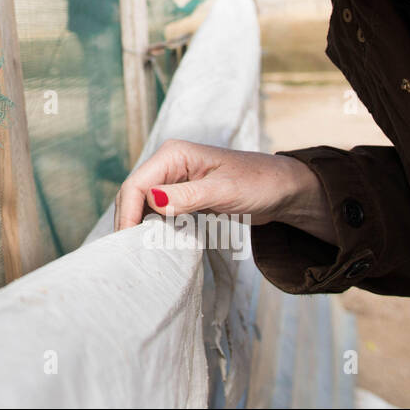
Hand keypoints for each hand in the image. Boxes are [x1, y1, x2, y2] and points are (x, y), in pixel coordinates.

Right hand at [114, 139, 336, 244]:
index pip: (136, 184)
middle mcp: (168, 164)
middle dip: (128, 222)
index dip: (128, 214)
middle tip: (126, 255)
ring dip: (137, 226)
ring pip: (142, 204)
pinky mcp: (181, 195)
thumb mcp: (224, 191)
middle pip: (134, 194)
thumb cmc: (259, 184)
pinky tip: (151, 244)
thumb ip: (188, 196)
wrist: (283, 190)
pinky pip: (156, 211)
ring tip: (134, 253)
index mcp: (173, 154)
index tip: (126, 244)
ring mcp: (173, 180)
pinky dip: (151, 227)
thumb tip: (153, 201)